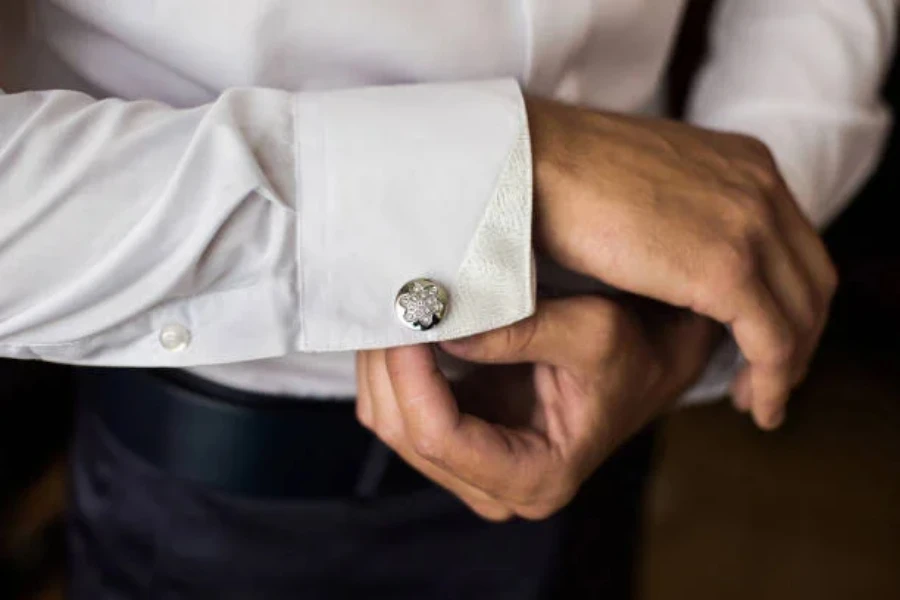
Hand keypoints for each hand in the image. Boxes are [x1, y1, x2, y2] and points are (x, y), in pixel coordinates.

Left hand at [356, 297, 719, 520]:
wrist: (644, 364)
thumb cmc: (631, 353)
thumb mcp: (591, 332)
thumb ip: (520, 332)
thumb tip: (442, 328)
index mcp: (536, 478)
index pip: (441, 438)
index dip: (410, 377)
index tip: (406, 319)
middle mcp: (496, 488)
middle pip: (404, 433)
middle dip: (388, 366)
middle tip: (388, 300)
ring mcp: (471, 467)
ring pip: (390, 421)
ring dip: (382, 364)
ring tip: (392, 306)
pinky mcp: (457, 438)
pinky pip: (400, 406)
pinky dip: (392, 366)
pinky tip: (401, 324)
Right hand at [527, 98, 836, 429]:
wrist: (532, 160)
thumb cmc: (561, 172)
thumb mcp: (644, 184)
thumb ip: (678, 211)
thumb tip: (673, 253)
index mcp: (743, 163)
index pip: (793, 244)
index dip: (789, 299)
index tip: (761, 339)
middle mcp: (761, 186)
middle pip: (811, 280)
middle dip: (800, 336)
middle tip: (770, 379)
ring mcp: (749, 224)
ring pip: (801, 315)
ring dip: (788, 367)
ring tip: (759, 401)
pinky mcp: (726, 267)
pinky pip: (772, 340)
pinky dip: (771, 380)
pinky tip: (753, 405)